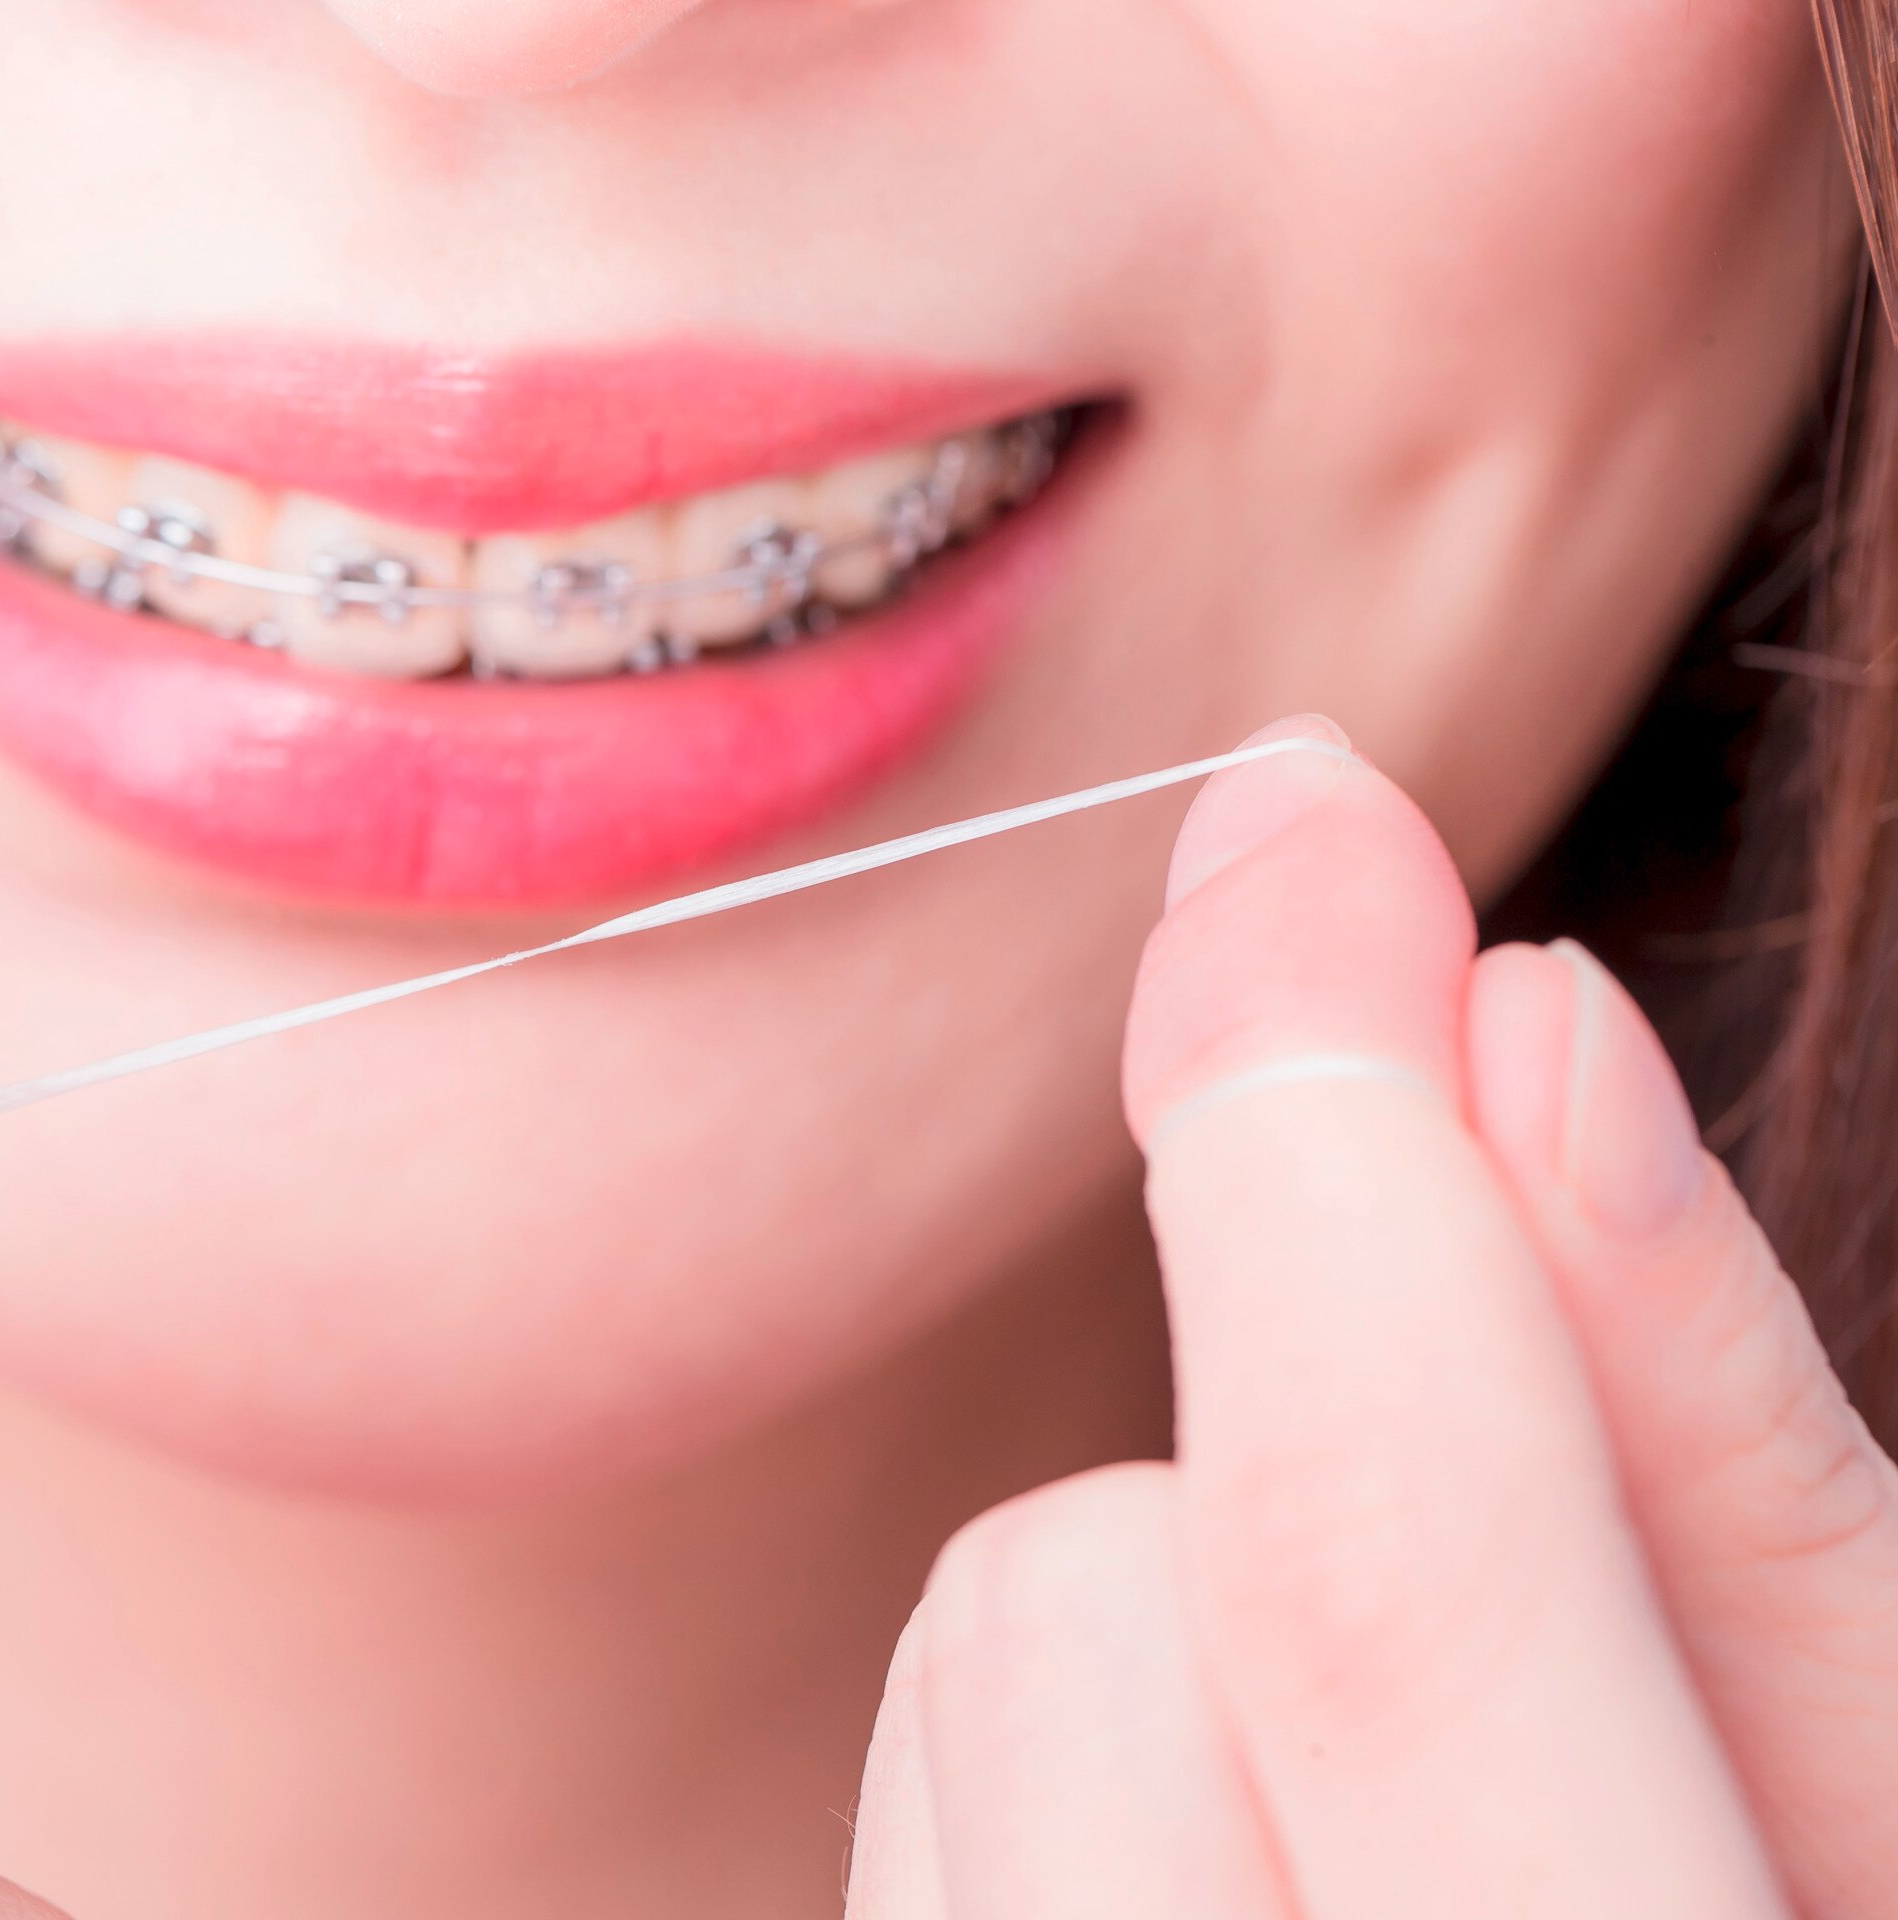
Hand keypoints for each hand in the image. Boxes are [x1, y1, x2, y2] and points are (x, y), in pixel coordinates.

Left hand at [848, 716, 1897, 1918]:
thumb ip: (1742, 1490)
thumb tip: (1511, 1024)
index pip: (1384, 1587)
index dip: (1336, 1144)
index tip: (1304, 811)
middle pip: (1072, 1599)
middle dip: (1288, 1483)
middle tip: (1514, 1615)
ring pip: (980, 1673)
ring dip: (1177, 1660)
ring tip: (1406, 1847)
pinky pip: (925, 1809)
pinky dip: (1076, 1780)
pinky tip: (1262, 1903)